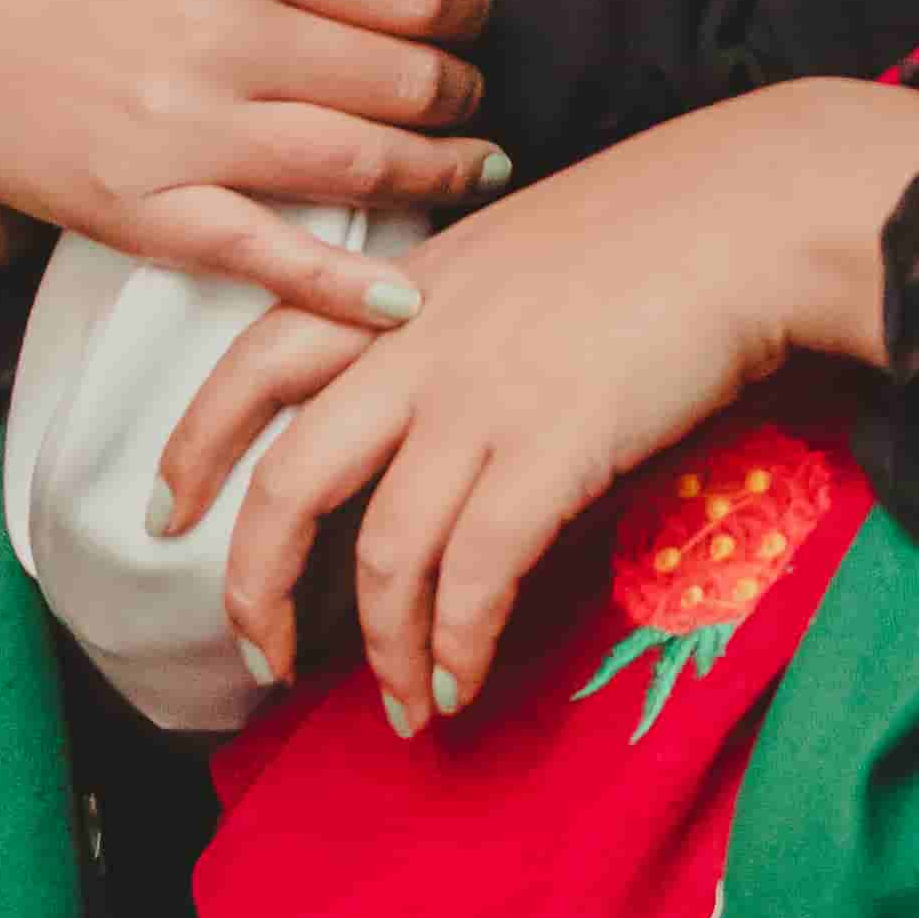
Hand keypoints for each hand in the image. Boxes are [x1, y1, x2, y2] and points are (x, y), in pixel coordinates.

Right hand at [0, 0, 503, 328]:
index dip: (464, 8)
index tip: (470, 18)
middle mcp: (221, 34)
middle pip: (401, 77)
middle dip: (460, 89)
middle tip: (472, 93)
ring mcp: (184, 130)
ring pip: (360, 161)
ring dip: (440, 170)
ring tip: (473, 166)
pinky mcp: (146, 209)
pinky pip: (267, 255)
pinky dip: (345, 286)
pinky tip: (404, 298)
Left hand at [163, 76, 918, 726]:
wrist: (755, 210)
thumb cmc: (657, 227)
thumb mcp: (514, 249)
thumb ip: (450, 317)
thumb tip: (424, 406)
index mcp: (403, 288)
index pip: (254, 361)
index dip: (194, 444)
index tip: (163, 515)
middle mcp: (420, 344)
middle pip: (291, 481)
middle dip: (257, 586)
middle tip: (261, 658)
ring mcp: (483, 399)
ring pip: (386, 552)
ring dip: (383, 649)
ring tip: (401, 707)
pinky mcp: (554, 449)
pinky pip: (476, 574)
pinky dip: (457, 643)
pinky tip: (462, 680)